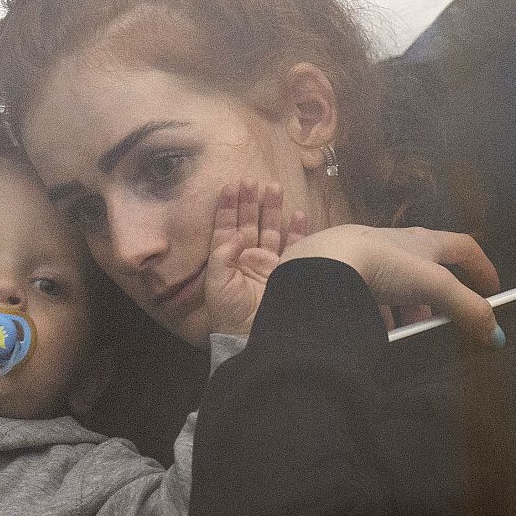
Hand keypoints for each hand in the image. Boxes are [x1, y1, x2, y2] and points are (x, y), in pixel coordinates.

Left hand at [204, 180, 306, 336]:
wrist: (252, 336)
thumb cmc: (229, 311)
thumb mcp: (217, 283)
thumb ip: (223, 255)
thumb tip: (236, 233)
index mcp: (227, 258)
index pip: (225, 226)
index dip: (227, 206)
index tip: (230, 186)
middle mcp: (247, 257)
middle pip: (249, 222)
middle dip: (250, 200)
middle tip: (252, 179)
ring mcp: (268, 263)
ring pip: (271, 228)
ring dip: (272, 208)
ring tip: (275, 186)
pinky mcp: (286, 270)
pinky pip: (293, 246)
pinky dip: (297, 231)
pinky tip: (298, 214)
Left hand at [280, 225, 502, 344]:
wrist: (323, 263)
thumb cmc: (384, 265)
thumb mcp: (434, 286)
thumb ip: (467, 308)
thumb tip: (497, 334)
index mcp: (422, 240)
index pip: (463, 246)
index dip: (482, 266)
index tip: (493, 289)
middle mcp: (394, 242)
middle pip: (426, 267)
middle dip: (439, 293)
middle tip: (444, 318)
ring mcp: (364, 254)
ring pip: (394, 280)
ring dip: (407, 303)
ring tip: (410, 328)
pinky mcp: (341, 270)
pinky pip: (365, 291)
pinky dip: (376, 309)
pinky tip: (375, 327)